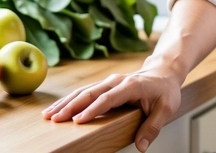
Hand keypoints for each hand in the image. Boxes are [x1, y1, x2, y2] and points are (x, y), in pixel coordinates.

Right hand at [42, 64, 183, 151]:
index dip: (93, 109)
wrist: (163, 71)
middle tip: (55, 119)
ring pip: (83, 91)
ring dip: (66, 103)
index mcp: (131, 86)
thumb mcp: (166, 108)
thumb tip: (141, 147)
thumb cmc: (165, 89)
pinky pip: (85, 92)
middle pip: (90, 93)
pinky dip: (70, 100)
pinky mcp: (104, 85)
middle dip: (71, 106)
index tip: (78, 121)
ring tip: (49, 115)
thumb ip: (153, 127)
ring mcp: (109, 81)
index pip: (109, 98)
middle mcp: (116, 81)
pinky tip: (58, 109)